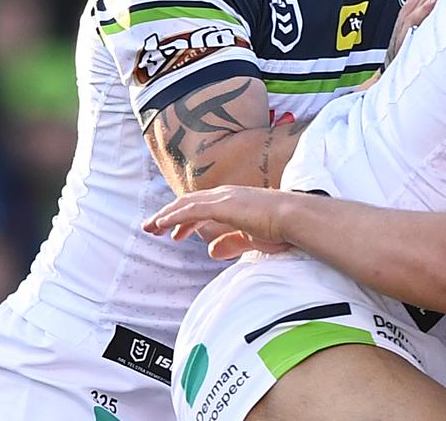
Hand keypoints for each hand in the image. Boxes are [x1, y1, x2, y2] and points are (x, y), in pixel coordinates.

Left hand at [143, 187, 292, 259]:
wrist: (295, 218)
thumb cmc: (280, 228)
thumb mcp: (251, 238)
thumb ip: (231, 243)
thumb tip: (211, 251)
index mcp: (235, 200)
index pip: (202, 206)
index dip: (185, 218)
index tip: (174, 233)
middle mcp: (226, 194)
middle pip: (188, 203)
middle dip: (168, 215)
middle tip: (152, 228)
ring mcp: (224, 198)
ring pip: (185, 205)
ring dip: (165, 216)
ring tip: (151, 227)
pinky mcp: (223, 206)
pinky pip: (191, 210)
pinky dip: (174, 217)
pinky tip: (162, 224)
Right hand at [386, 0, 445, 66]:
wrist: (392, 84)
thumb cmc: (414, 57)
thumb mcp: (429, 35)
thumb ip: (443, 20)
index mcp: (420, 9)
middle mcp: (413, 12)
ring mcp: (408, 25)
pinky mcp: (403, 39)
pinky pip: (414, 22)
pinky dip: (425, 10)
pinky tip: (438, 0)